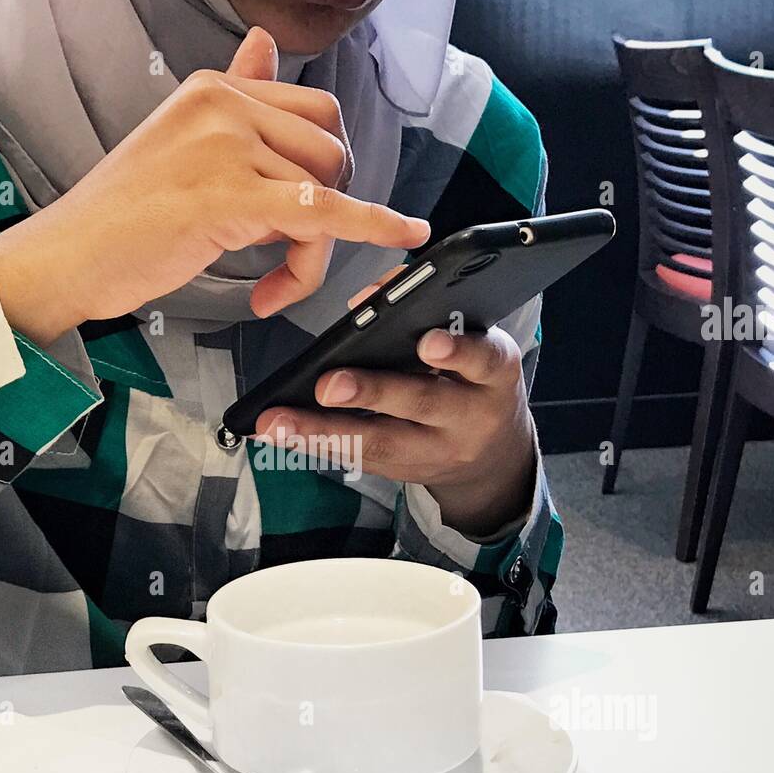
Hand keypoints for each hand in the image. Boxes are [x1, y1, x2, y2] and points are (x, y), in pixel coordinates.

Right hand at [0, 27, 429, 344]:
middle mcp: (224, 107)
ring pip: (326, 187)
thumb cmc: (118, 219)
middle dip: (329, 205)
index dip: (325, 169)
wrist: (65, 258)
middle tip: (289, 254)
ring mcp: (226, 146)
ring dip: (316, 248)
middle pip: (330, 146)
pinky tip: (400, 234)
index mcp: (214, 91)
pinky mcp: (228, 196)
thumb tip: (263, 42)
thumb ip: (232, 94)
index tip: (306, 214)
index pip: (311, 114)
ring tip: (274, 282)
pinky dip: (370, 227)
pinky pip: (324, 211)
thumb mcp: (180, 142)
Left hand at [254, 272, 536, 536]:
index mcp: (493, 375)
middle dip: (371, 393)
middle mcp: (469, 418)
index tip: (428, 342)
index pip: (483, 360)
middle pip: (420, 404)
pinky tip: (281, 435)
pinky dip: (316, 446)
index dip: (457, 352)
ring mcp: (436, 451)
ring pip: (379, 443)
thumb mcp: (475, 342)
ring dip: (323, 432)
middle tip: (327, 386)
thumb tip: (366, 299)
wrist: (495, 457)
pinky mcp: (405, 473)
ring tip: (278, 423)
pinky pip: (358, 459)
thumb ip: (428, 313)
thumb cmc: (474, 381)